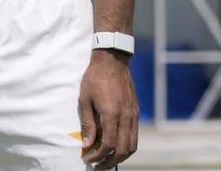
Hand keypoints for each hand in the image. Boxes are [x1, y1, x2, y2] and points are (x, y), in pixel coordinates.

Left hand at [78, 49, 138, 169]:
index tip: (88, 159)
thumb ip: (87, 124)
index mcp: (111, 114)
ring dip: (121, 156)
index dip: (98, 156)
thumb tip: (87, 145)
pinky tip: (115, 146)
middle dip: (111, 162)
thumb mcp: (85, 100)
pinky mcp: (135, 112)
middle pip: (124, 150)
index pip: (108, 144)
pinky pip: (135, 135)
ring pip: (133, 145)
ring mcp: (133, 115)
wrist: (112, 61)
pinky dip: (127, 145)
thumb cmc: (94, 78)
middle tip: (98, 166)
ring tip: (107, 160)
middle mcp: (126, 117)